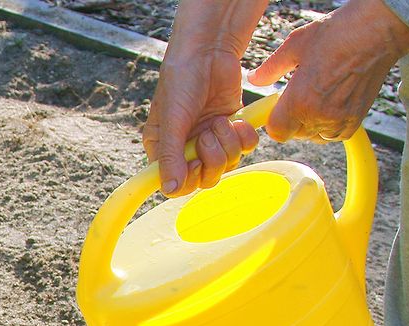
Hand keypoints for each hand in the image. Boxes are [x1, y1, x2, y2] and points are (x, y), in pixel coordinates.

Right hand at [143, 0, 267, 196]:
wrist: (209, 52)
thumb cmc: (182, 81)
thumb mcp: (171, 120)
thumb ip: (170, 157)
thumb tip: (169, 190)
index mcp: (164, 149)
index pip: (176, 185)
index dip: (189, 179)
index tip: (195, 161)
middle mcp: (187, 148)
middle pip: (205, 179)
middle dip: (212, 159)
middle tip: (209, 135)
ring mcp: (211, 139)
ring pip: (227, 164)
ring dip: (228, 144)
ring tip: (220, 121)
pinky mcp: (231, 129)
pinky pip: (244, 149)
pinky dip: (243, 137)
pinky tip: (236, 120)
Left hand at [247, 0, 408, 141]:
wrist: (377, 31)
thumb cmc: (338, 33)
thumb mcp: (296, 45)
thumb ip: (271, 68)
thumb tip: (255, 79)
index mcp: (300, 100)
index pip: (277, 131)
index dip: (275, 121)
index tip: (277, 109)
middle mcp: (319, 115)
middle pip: (295, 134)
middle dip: (292, 120)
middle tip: (299, 96)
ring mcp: (340, 120)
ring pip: (314, 136)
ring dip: (311, 124)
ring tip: (317, 97)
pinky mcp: (356, 120)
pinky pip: (334, 136)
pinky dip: (330, 126)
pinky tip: (331, 104)